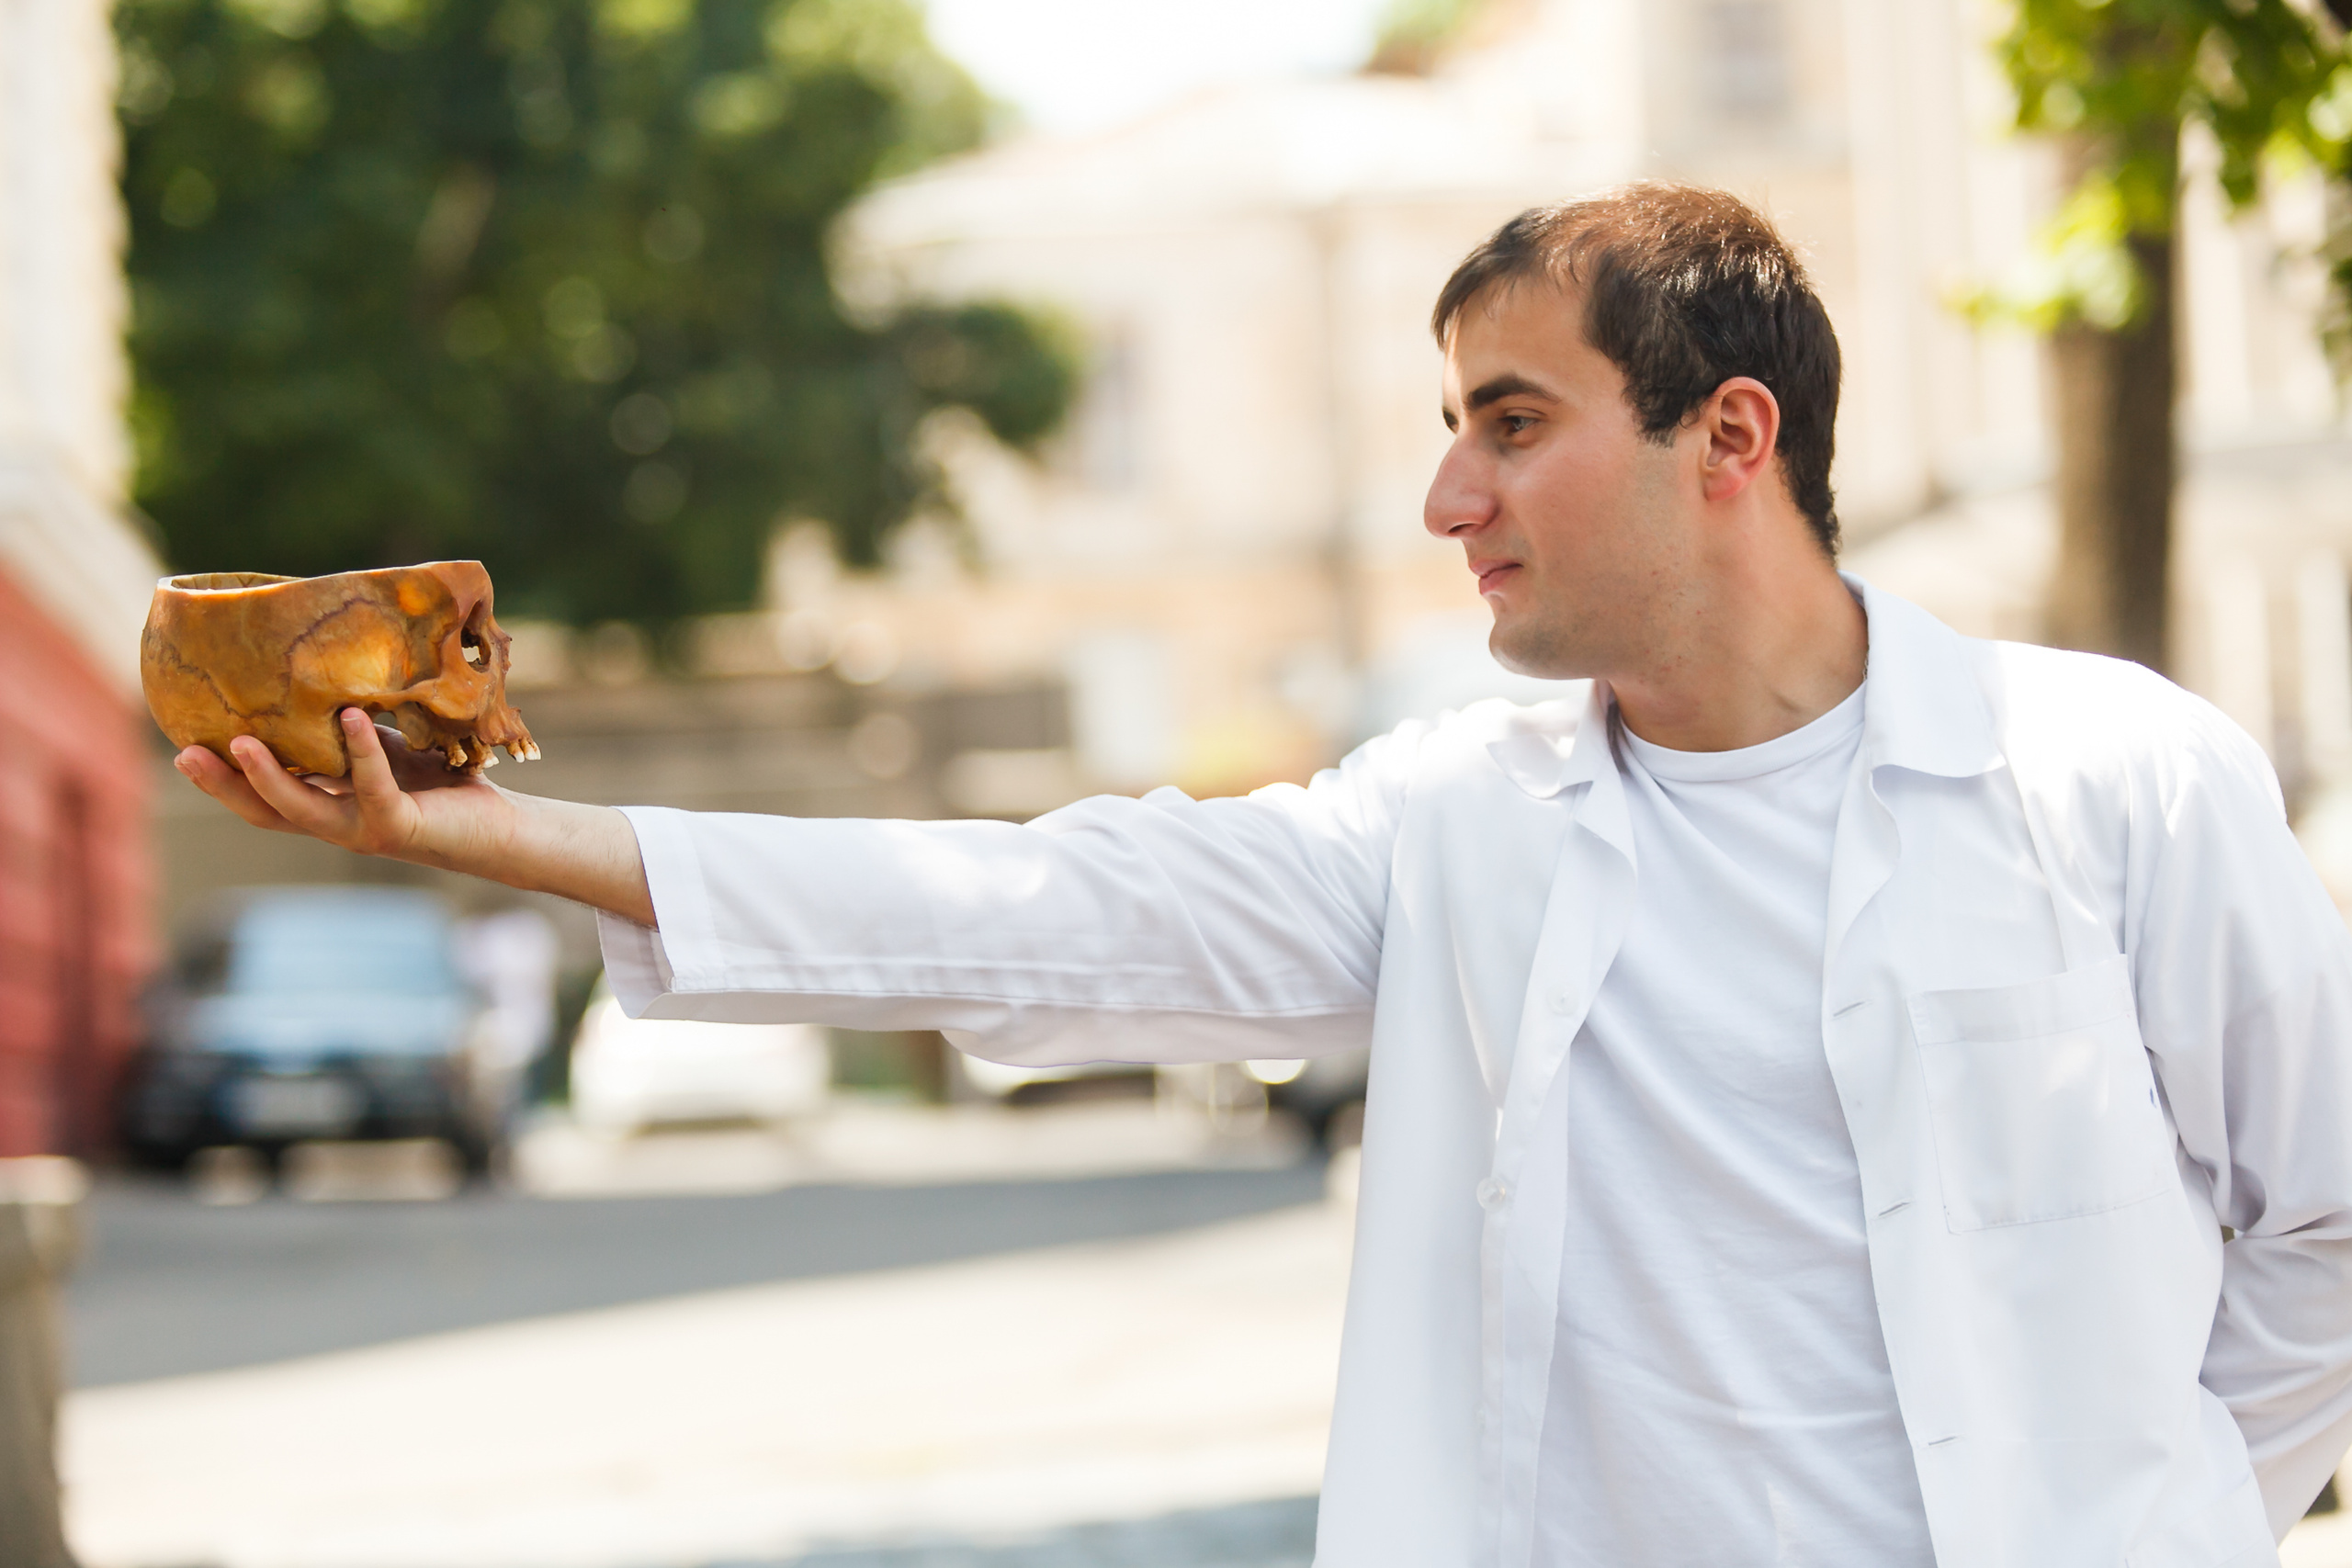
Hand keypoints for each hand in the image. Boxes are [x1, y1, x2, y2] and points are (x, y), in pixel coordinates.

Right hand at [176, 709, 516, 871]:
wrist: (499, 825)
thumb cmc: (439, 781)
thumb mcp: (380, 747)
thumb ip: (345, 728)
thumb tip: (316, 674)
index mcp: (327, 805)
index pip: (262, 797)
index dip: (222, 780)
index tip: (182, 746)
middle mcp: (337, 823)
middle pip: (265, 813)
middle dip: (223, 786)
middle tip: (184, 755)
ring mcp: (364, 829)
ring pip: (303, 811)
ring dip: (268, 779)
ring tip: (241, 743)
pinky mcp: (399, 825)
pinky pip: (371, 786)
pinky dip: (358, 750)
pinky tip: (348, 716)